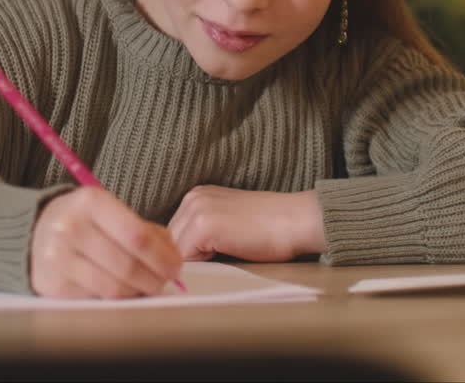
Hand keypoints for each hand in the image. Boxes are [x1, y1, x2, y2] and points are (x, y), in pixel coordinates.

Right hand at [29, 187, 181, 298]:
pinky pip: (96, 298)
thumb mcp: (110, 210)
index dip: (162, 256)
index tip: (176, 266)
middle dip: (154, 278)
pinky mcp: (51, 284)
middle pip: (127, 265)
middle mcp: (70, 228)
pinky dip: (115, 298)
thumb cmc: (84, 220)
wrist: (34, 231)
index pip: (137, 235)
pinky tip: (122, 290)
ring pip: (113, 287)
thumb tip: (173, 256)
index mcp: (90, 202)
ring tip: (146, 287)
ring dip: (138, 292)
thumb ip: (144, 229)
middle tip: (165, 281)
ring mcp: (58, 258)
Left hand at [167, 186, 324, 261]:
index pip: (170, 234)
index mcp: (197, 196)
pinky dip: (201, 267)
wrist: (298, 221)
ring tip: (222, 260)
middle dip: (182, 261)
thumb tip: (177, 264)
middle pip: (167, 243)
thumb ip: (202, 237)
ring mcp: (197, 209)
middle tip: (210, 267)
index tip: (201, 264)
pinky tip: (227, 258)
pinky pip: (185, 259)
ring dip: (193, 264)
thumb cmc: (271, 231)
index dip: (182, 255)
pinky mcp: (204, 225)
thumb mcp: (228, 226)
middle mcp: (192, 198)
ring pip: (174, 253)